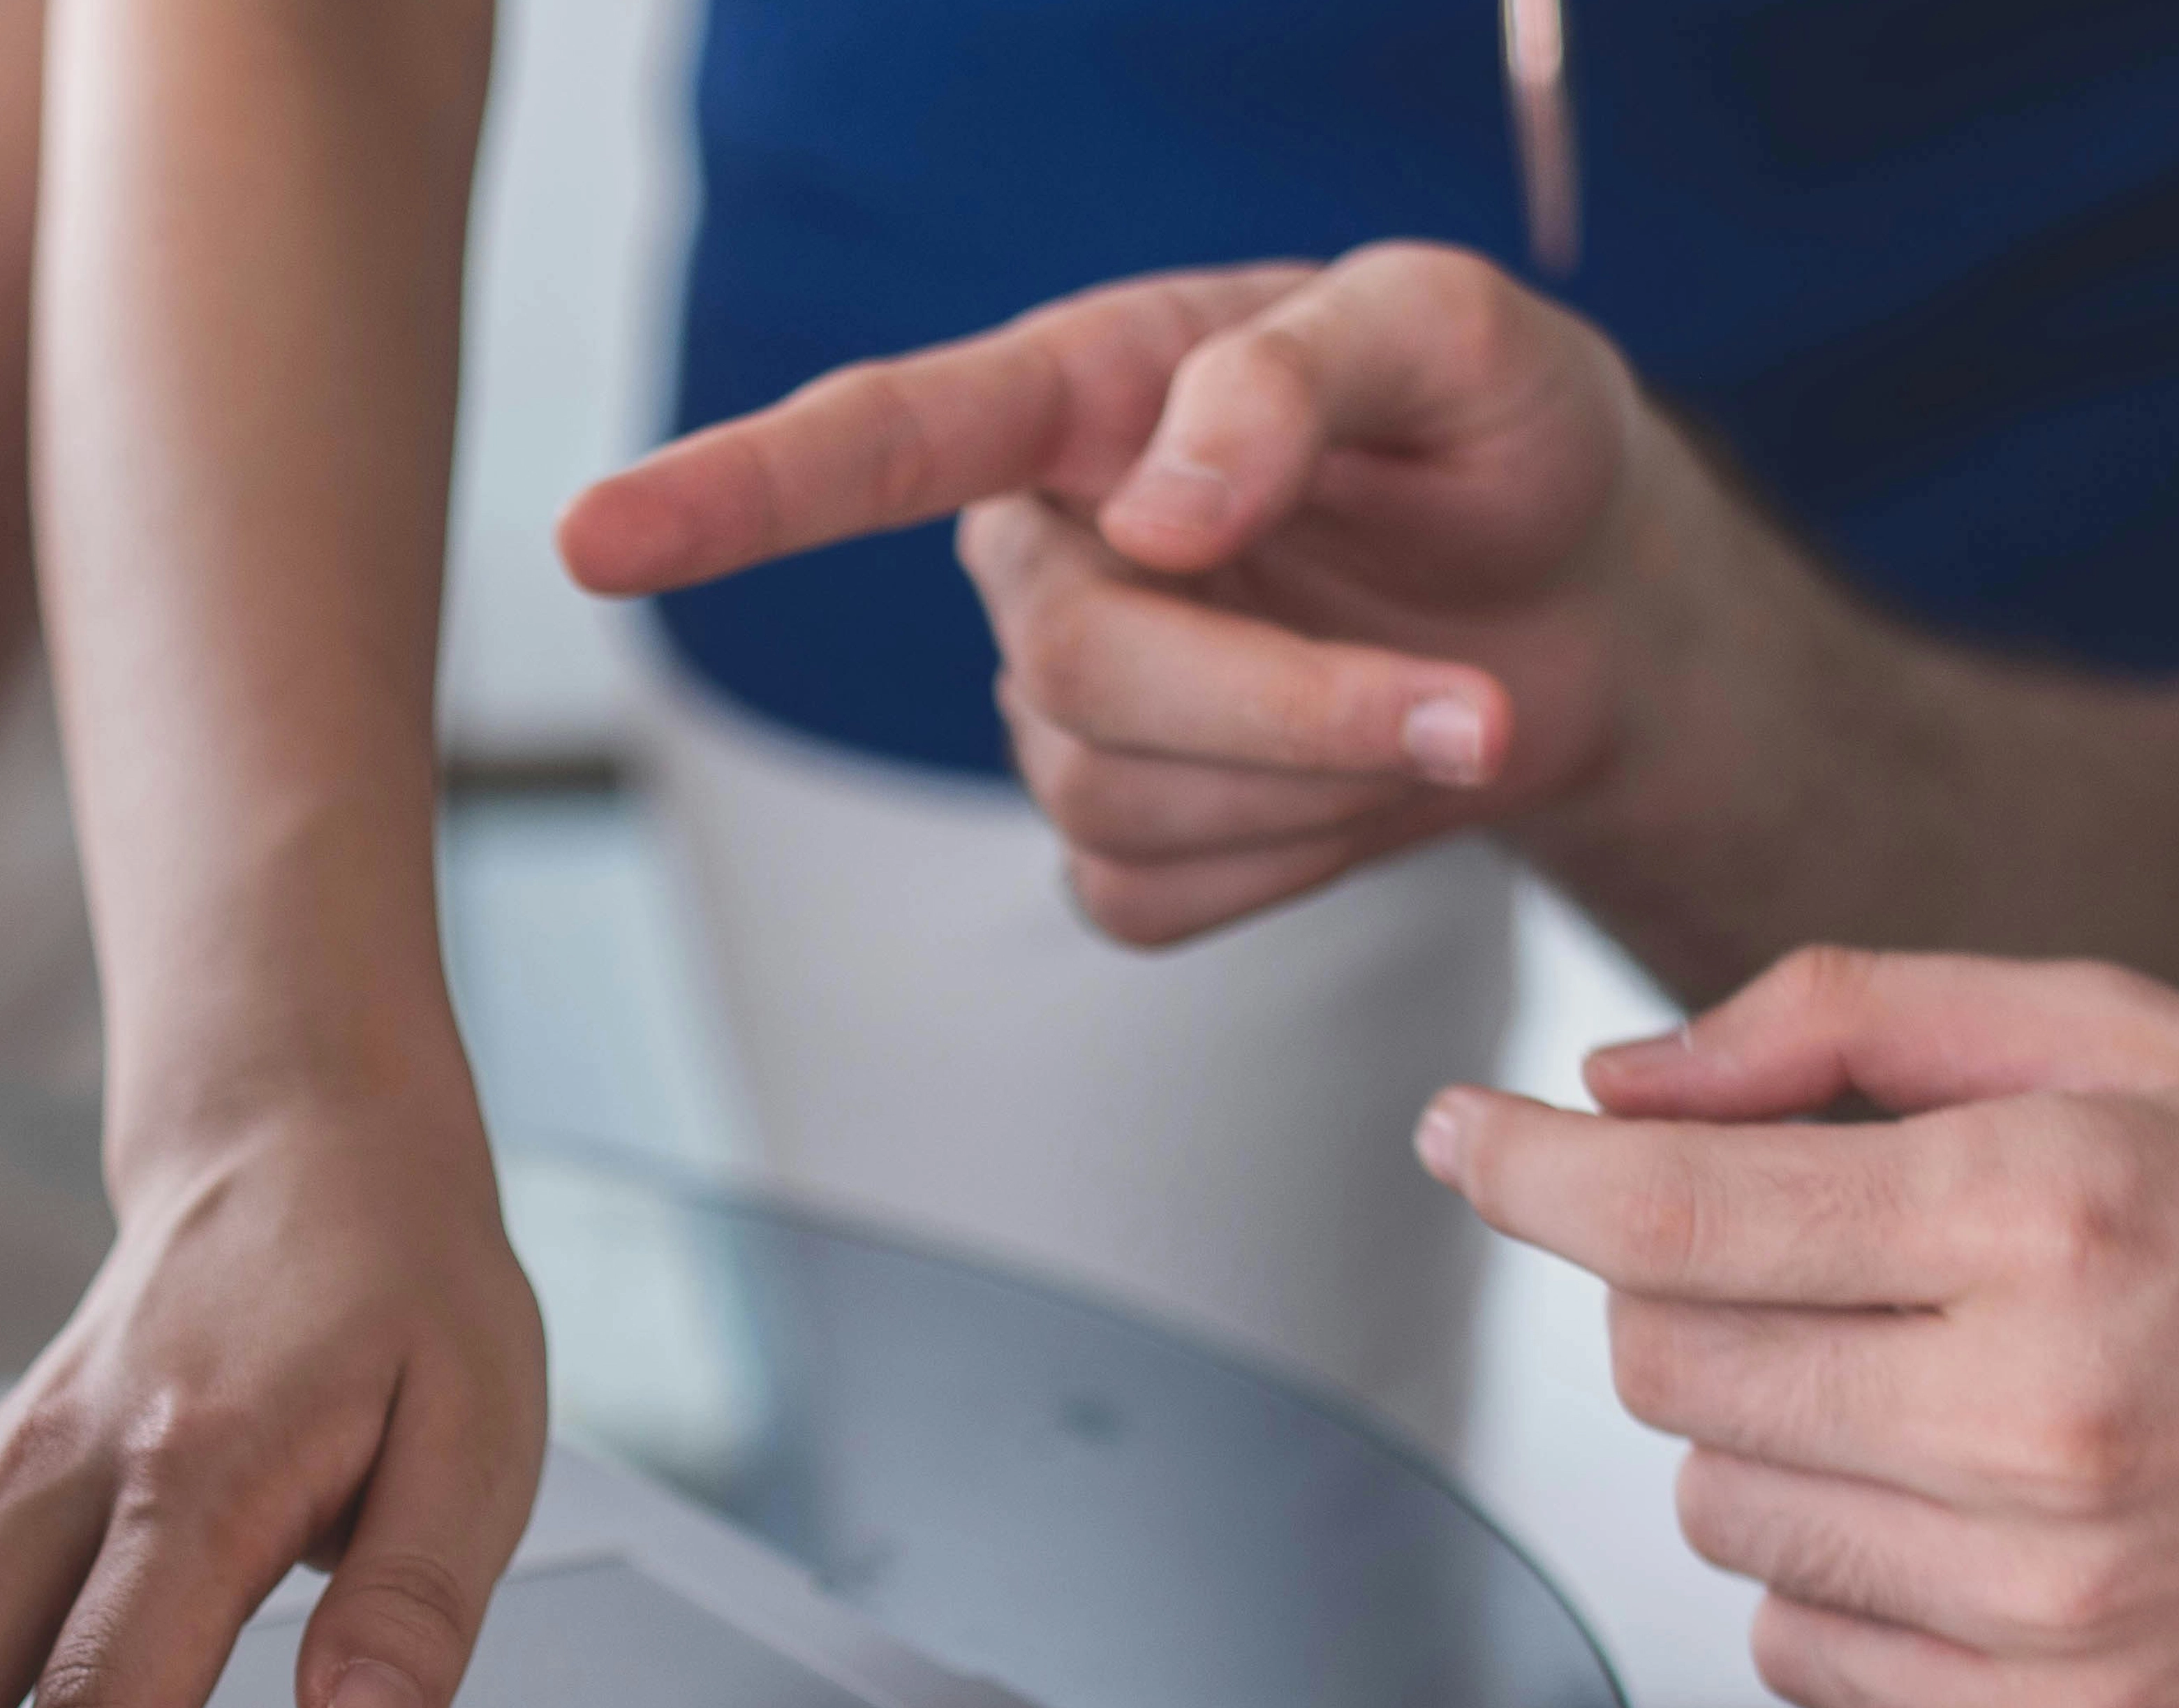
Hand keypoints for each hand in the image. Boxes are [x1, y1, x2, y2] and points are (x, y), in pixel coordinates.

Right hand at [559, 245, 1701, 945]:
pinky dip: (1294, 862)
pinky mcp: (1122, 844)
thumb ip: (1304, 372)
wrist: (1585, 609)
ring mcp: (1066, 711)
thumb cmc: (1503, 438)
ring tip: (1448, 708)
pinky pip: (1153, 899)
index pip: (875, 442)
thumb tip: (1162, 509)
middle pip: (1074, 673)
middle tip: (1474, 706)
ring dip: (1318, 778)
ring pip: (1115, 800)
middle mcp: (1041, 553)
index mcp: (1083, 396)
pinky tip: (1357, 785)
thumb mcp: (1459, 336)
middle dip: (1286, 707)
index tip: (593, 540)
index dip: (729, 496)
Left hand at [1416, 949, 2178, 1707]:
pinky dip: (1830, 1572)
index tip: (1460, 1136)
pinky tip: (1959, 1501)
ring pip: (1715, 1506)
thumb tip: (1616, 1087)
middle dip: (1689, 1289)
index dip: (1525, 1171)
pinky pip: (1799, 1649)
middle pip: (1667, 1362)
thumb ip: (1847, 1021)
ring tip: (1928, 1378)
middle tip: (1817, 1257)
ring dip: (1766, 1429)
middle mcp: (2034, 1416)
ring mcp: (2046, 1597)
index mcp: (2046, 1215)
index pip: (1669, 1214)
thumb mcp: (2130, 1034)